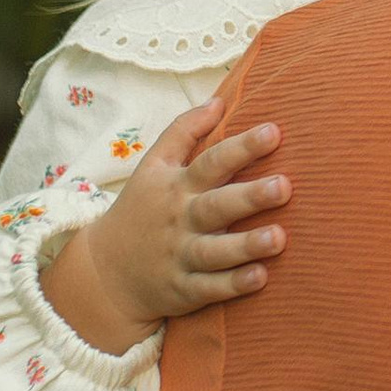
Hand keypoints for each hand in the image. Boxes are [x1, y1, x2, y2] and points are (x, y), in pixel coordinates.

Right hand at [42, 97, 289, 353]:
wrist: (105, 271)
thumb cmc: (142, 209)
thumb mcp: (152, 166)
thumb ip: (183, 131)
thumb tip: (218, 100)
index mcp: (177, 186)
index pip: (211, 162)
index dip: (242, 147)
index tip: (274, 131)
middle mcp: (181, 220)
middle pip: (216, 206)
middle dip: (249, 197)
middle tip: (284, 186)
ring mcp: (181, 256)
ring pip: (216, 251)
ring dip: (246, 245)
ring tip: (279, 237)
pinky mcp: (184, 290)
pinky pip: (210, 288)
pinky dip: (233, 285)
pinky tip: (261, 277)